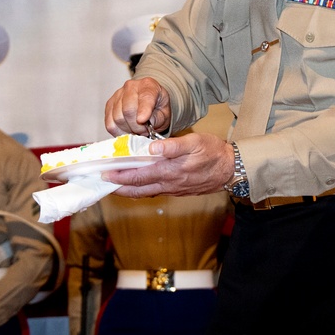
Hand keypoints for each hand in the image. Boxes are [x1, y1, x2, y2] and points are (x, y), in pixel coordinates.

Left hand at [101, 132, 234, 197]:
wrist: (231, 169)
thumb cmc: (213, 152)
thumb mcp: (195, 142)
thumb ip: (172, 146)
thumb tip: (152, 149)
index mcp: (170, 171)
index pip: (139, 175)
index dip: (121, 175)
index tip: (106, 173)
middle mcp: (169, 183)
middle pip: (138, 188)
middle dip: (119, 186)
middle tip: (103, 182)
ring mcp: (173, 189)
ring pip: (145, 192)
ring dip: (128, 190)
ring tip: (114, 186)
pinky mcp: (178, 190)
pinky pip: (155, 191)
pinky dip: (141, 190)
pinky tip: (136, 186)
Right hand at [104, 77, 171, 136]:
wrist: (150, 102)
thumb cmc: (158, 107)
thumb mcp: (165, 113)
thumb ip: (158, 118)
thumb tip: (144, 124)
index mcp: (149, 85)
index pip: (145, 97)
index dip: (143, 110)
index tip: (142, 120)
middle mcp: (131, 86)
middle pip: (128, 110)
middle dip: (137, 126)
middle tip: (144, 131)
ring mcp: (118, 95)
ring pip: (118, 118)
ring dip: (128, 130)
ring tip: (136, 130)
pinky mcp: (109, 105)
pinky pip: (110, 124)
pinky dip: (118, 132)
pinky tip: (127, 130)